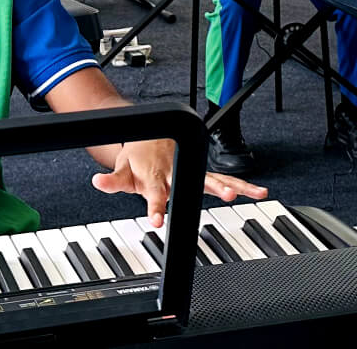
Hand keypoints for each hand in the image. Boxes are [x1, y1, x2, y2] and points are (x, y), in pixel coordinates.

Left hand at [92, 140, 266, 226]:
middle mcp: (177, 174)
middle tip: (229, 196)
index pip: (156, 196)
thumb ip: (112, 180)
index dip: (156, 208)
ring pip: (216, 178)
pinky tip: (258, 191)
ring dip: (236, 185)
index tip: (157, 221)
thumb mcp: (120, 170)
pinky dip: (241, 185)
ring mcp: (191, 171)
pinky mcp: (201, 171)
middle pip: (198, 183)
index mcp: (155, 178)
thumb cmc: (135, 157)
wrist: (146, 136)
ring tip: (255, 192)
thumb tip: (98, 181)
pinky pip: (223, 178)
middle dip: (214, 188)